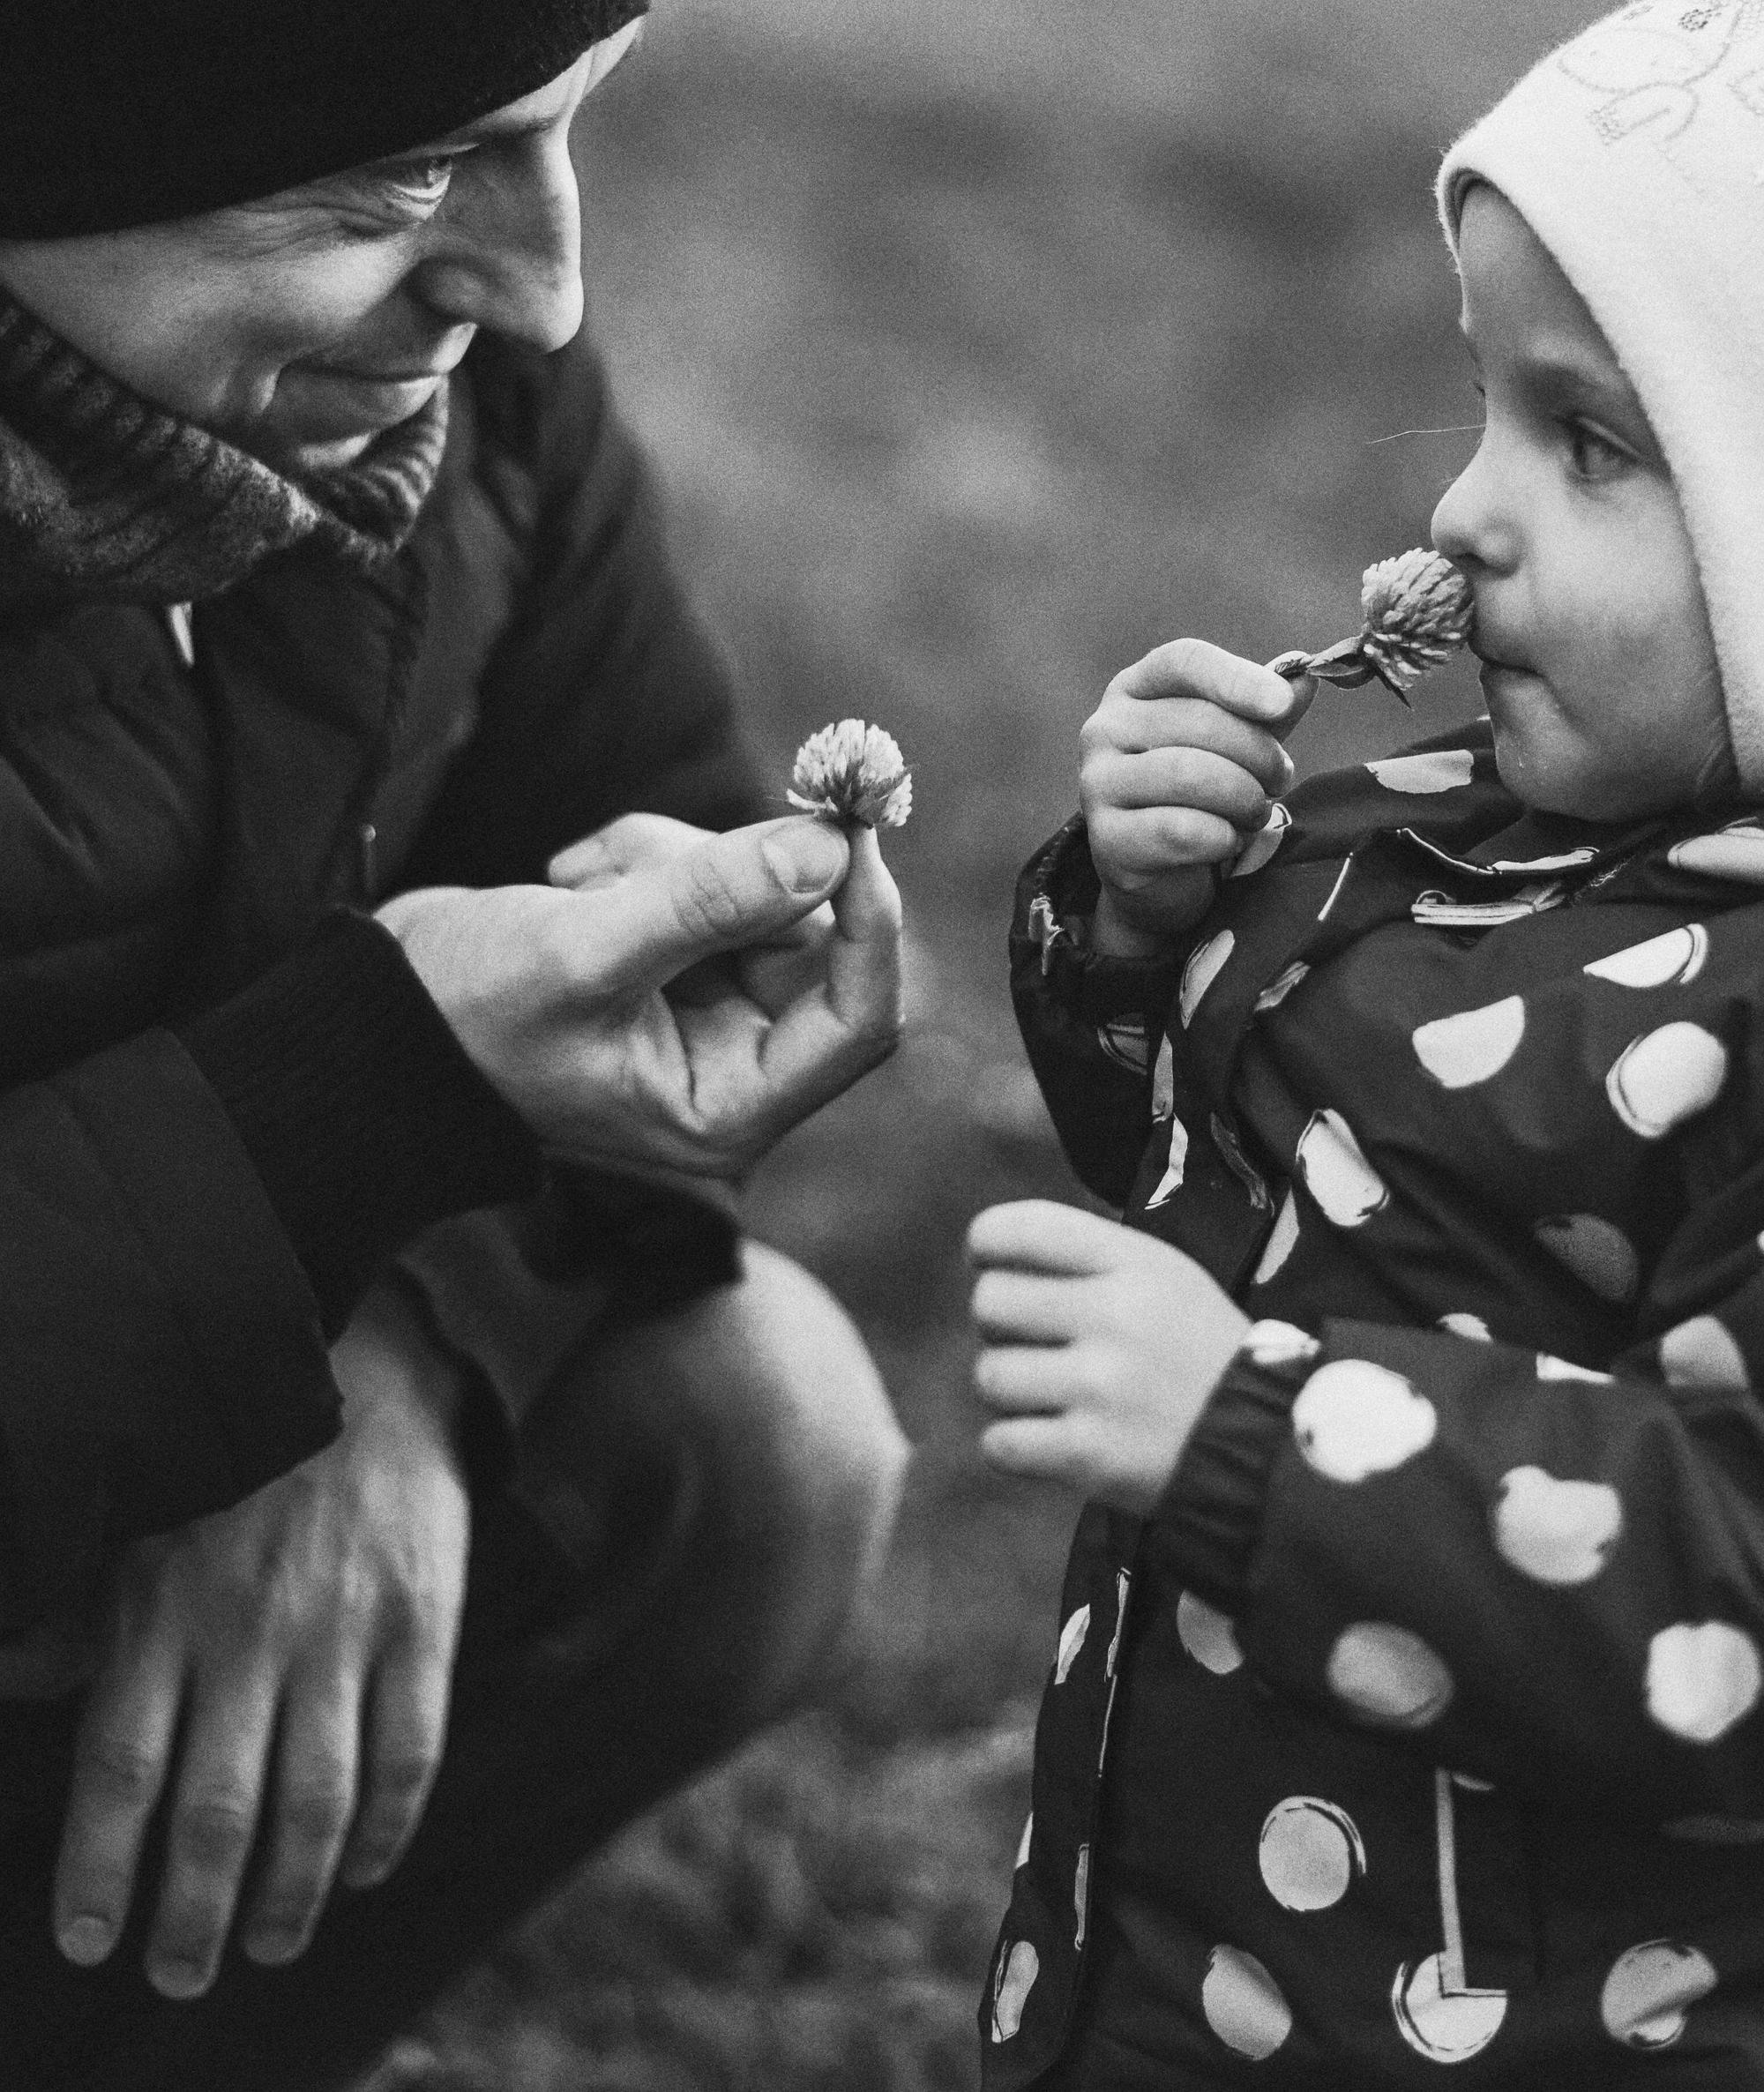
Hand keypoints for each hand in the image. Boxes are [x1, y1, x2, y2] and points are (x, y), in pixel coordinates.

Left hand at [53, 1285, 469, 1997]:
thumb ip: (84, 1617)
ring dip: (287, 1896)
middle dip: (191, 1916)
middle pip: (214, 1813)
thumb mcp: (142, 1523)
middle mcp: (250, 1631)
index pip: (120, 1772)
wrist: (374, 1366)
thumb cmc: (241, 1461)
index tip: (87, 1940)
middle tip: (179, 1974)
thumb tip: (27, 1685)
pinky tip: (360, 1868)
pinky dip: (385, 1830)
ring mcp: (343, 1629)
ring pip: (313, 1802)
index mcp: (165, 1610)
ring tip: (269, 1945)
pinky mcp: (423, 1620)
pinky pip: (408, 1752)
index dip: (99, 1872)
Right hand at [378, 813, 901, 1180]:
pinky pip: (703, 874)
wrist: (374, 1021)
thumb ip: (708, 901)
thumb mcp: (585, 952)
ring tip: (578, 885)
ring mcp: (706, 1007)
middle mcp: (734, 1065)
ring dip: (668, 860)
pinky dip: (642, 858)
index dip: (869, 920)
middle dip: (725, 876)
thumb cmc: (466, 1016)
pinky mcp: (674, 955)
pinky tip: (570, 882)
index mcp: (731, 1105)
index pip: (859, 1017)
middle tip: (639, 859)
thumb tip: (828, 848)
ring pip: (752, 889)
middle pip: (806, 936)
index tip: (848, 829)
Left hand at [968, 1200, 1249, 1513]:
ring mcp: (1101, 1389)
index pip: (1018, 1229)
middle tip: (1036, 1343)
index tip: (991, 1265)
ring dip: (1010, 1390)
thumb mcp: (1164, 1276)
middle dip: (1001, 1325)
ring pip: (989, 1376)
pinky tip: (1049, 1439)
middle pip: (990, 1302)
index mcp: (1134, 1263)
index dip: (985, 1245)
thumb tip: (990, 1255)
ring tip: (1052, 1396)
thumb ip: (1087, 1258)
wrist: (1267, 1444)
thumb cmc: (1198, 1352)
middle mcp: (1115, 1317)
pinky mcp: (1091, 1457)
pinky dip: (1013, 1446)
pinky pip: (999, 1443)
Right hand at [1079, 638, 1314, 955]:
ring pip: (1188, 774)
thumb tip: (1305, 679)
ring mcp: (1097, 783)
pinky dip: (1221, 837)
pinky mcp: (1106, 839)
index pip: (1183, 661)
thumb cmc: (1202, 795)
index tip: (1282, 703)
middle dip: (1258, 754)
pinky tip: (1228, 841)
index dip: (1236, 678)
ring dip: (1243, 798)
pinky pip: (1179, 829)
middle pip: (1196, 721)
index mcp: (1136, 689)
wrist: (1164, 876)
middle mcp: (1105, 728)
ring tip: (1256, 813)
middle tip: (1281, 780)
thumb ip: (1268, 712)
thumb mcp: (1239, 745)